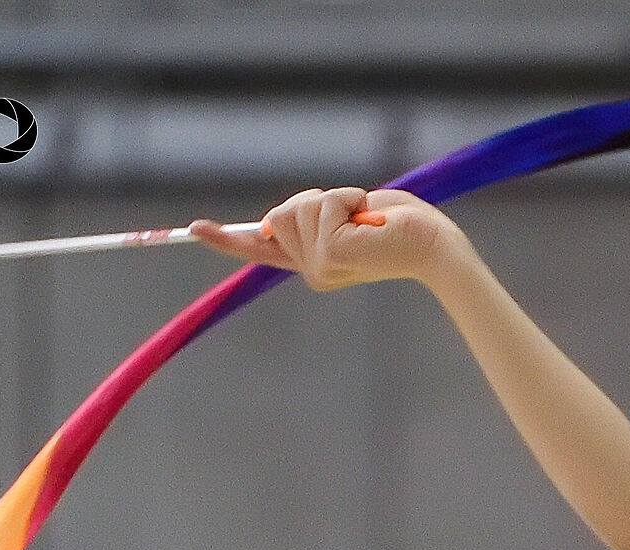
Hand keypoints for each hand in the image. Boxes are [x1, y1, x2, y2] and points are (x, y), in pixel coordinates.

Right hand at [191, 188, 454, 290]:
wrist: (434, 246)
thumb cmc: (401, 228)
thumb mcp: (348, 217)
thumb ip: (314, 219)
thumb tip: (273, 220)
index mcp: (314, 263)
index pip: (261, 249)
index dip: (227, 240)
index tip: (195, 229)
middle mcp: (312, 272)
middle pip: (280, 213)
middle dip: (315, 200)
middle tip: (356, 215)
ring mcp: (318, 269)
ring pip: (296, 208)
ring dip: (332, 199)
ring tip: (364, 219)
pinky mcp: (330, 257)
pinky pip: (321, 206)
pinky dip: (344, 200)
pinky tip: (367, 220)